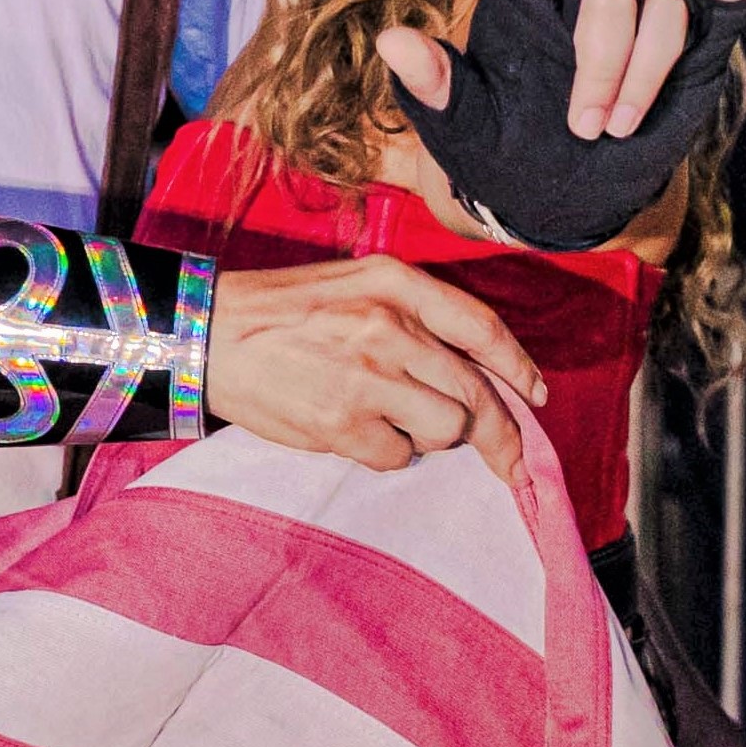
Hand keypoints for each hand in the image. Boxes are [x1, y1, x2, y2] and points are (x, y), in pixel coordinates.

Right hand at [202, 255, 546, 485]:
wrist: (208, 333)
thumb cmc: (283, 311)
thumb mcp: (355, 283)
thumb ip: (414, 315)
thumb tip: (472, 370)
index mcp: (397, 284)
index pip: (481, 329)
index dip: (519, 368)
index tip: (536, 396)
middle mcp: (391, 326)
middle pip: (475, 393)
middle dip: (499, 435)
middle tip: (508, 462)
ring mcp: (368, 377)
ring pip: (447, 429)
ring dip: (432, 437)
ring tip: (394, 422)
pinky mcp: (343, 423)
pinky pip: (399, 456)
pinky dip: (387, 452)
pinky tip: (357, 432)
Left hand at [373, 0, 745, 246]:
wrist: (550, 193)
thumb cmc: (494, 144)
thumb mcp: (454, 123)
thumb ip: (429, 82)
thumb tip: (391, 39)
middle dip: (603, 67)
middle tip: (584, 126)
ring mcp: (643, 15)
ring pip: (664, 13)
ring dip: (643, 76)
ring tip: (614, 129)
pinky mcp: (689, 47)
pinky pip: (722, 5)